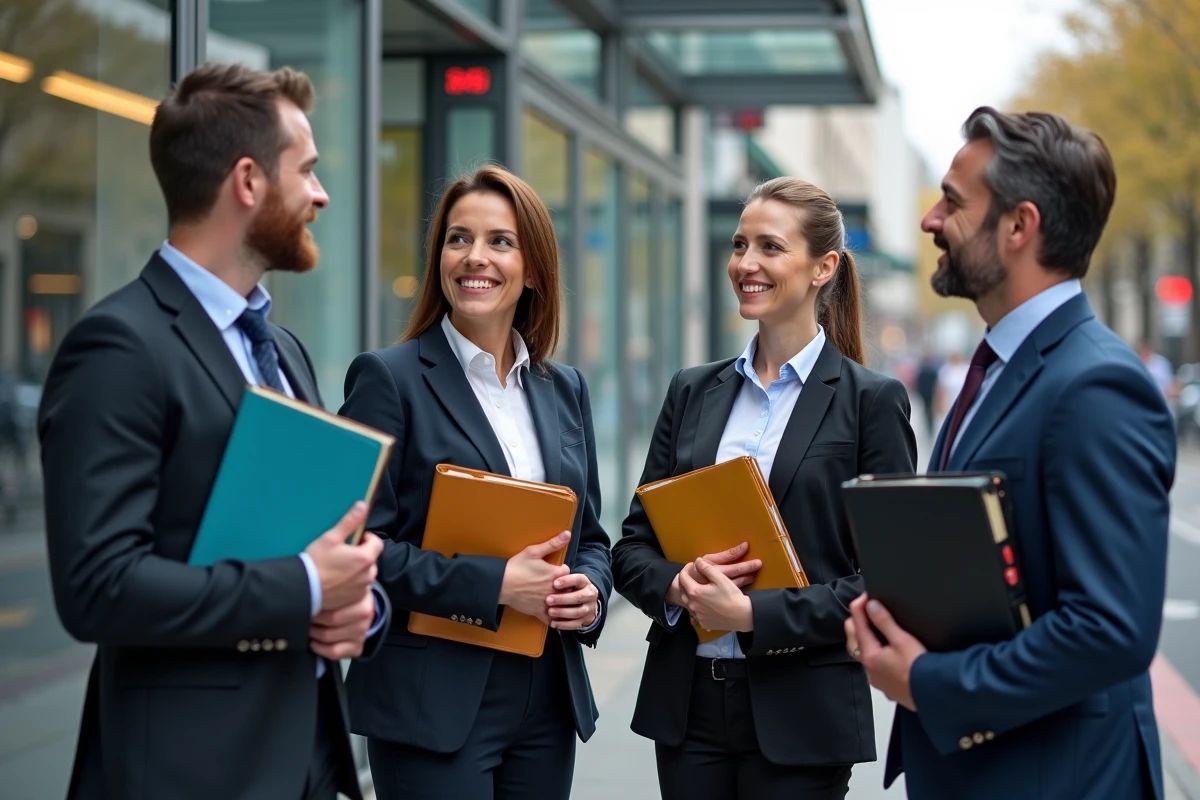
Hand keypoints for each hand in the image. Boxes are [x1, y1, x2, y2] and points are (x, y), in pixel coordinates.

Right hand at [304, 502, 383, 610]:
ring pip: (365, 574)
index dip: (366, 539)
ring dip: (357, 569)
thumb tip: (363, 506)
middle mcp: (368, 574)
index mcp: (365, 557)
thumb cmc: (316, 562)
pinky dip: (352, 583)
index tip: (354, 539)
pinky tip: (337, 580)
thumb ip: (350, 522)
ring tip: (338, 567)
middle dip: (361, 554)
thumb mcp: (331, 538)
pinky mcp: (353, 599)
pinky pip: (358, 588)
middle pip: (371, 559)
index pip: (377, 543)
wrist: (303, 589)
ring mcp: (361, 588)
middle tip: (342, 553)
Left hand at [309, 589, 374, 659]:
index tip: (308, 603)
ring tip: (309, 627)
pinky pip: (334, 652)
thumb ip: (329, 589)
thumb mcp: (340, 589)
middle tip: (307, 616)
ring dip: (314, 634)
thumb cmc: (344, 600)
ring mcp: (362, 632)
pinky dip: (321, 649)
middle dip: (314, 619)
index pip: (334, 600)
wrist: (360, 611)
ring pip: (329, 637)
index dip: (316, 603)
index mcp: (360, 596)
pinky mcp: (357, 647)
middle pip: (330, 620)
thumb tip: (308, 591)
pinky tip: (314, 643)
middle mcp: (364, 615)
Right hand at [500, 531, 571, 622]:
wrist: (500, 585)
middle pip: (568, 589)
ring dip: (561, 601)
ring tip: (555, 597)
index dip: (563, 571)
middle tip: (556, 584)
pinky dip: (554, 617)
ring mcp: (548, 602)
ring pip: (563, 604)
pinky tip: (552, 613)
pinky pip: (553, 618)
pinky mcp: (540, 612)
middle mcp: (554, 589)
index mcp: (555, 573)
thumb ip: (553, 543)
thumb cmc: (516, 567)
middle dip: (564, 587)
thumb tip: (567, 534)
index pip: (569, 572)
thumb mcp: (533, 551)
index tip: (557, 571)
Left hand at [546, 573, 598, 630]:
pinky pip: (576, 624)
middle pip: (579, 597)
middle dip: (563, 599)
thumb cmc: (571, 588)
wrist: (586, 602)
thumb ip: (562, 574)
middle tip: (548, 600)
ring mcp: (589, 609)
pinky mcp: (586, 620)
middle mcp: (590, 595)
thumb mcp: (569, 579)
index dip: (567, 581)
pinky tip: (553, 623)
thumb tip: (555, 568)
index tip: (554, 583)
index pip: (578, 579)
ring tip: (550, 612)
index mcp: (586, 582)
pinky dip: (564, 625)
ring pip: (578, 612)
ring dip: (563, 612)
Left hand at [677, 557, 753, 631]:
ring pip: (688, 603)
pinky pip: (695, 614)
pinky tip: (704, 604)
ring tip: (698, 590)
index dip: (685, 569)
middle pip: (682, 591)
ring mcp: (697, 615)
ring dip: (690, 595)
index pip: (682, 578)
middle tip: (693, 577)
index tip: (691, 565)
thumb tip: (697, 561)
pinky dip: (696, 607)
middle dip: (685, 582)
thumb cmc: (731, 595)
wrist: (741, 615)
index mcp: (695, 592)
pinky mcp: (703, 623)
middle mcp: (692, 605)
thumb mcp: (720, 578)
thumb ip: (706, 568)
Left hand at [845, 594, 926, 711]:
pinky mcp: (888, 687)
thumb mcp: (903, 640)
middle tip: (863, 609)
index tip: (865, 595)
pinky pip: (874, 666)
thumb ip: (885, 622)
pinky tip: (884, 651)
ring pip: (862, 655)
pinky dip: (874, 653)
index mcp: (870, 656)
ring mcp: (878, 680)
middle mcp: (870, 669)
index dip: (859, 607)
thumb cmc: (919, 668)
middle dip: (855, 623)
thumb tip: (871, 605)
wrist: (934, 695)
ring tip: (872, 626)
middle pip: (853, 641)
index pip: (857, 625)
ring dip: (864, 639)